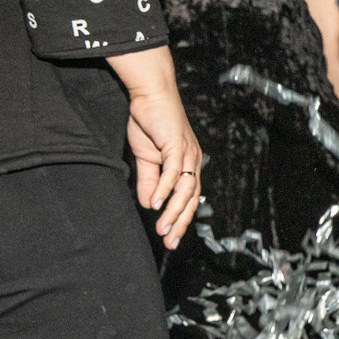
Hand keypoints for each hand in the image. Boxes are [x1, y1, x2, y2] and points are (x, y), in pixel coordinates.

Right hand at [108, 47, 201, 248]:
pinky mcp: (178, 145)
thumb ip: (149, 181)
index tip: (170, 238)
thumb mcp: (146, 158)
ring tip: (162, 228)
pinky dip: (166, 188)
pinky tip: (157, 203)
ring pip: (186, 189)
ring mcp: (188, 153)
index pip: (189, 198)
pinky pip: (174, 171)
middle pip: (192, 199)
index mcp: (188, 165)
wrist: (150, 95)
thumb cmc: (150, 123)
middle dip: (181, 222)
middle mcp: (193, 161)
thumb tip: (150, 204)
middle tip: (170, 242)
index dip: (180, 219)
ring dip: (174, 210)